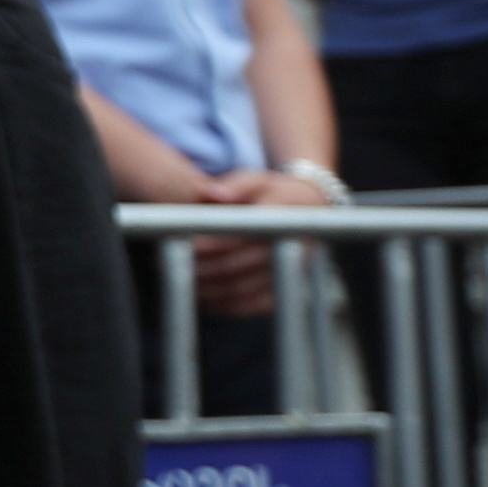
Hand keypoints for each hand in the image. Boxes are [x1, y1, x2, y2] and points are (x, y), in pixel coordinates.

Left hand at [188, 164, 339, 318]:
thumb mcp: (258, 180)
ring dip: (210, 290)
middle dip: (203, 269)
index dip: (211, 243)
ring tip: (184, 284)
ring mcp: (293, 269)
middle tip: (176, 267)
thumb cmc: (273, 192)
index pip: (241, 235)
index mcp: (280, 218)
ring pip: (244, 289)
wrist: (311, 209)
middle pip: (238, 265)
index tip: (186, 245)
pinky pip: (257, 305)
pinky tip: (206, 302)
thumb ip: (235, 185)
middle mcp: (290, 246)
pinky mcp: (289, 286)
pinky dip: (229, 307)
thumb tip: (209, 193)